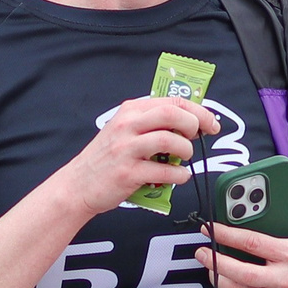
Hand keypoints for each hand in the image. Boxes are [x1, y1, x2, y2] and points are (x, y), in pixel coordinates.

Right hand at [42, 97, 211, 221]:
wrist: (78, 185)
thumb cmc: (105, 160)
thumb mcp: (123, 131)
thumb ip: (150, 124)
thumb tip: (187, 123)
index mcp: (129, 112)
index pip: (172, 101)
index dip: (198, 111)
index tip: (209, 123)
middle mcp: (127, 127)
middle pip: (172, 114)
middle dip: (194, 125)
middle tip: (196, 137)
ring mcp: (126, 150)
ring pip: (170, 141)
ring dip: (185, 151)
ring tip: (182, 159)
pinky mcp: (128, 173)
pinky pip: (165, 172)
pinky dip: (179, 175)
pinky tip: (177, 176)